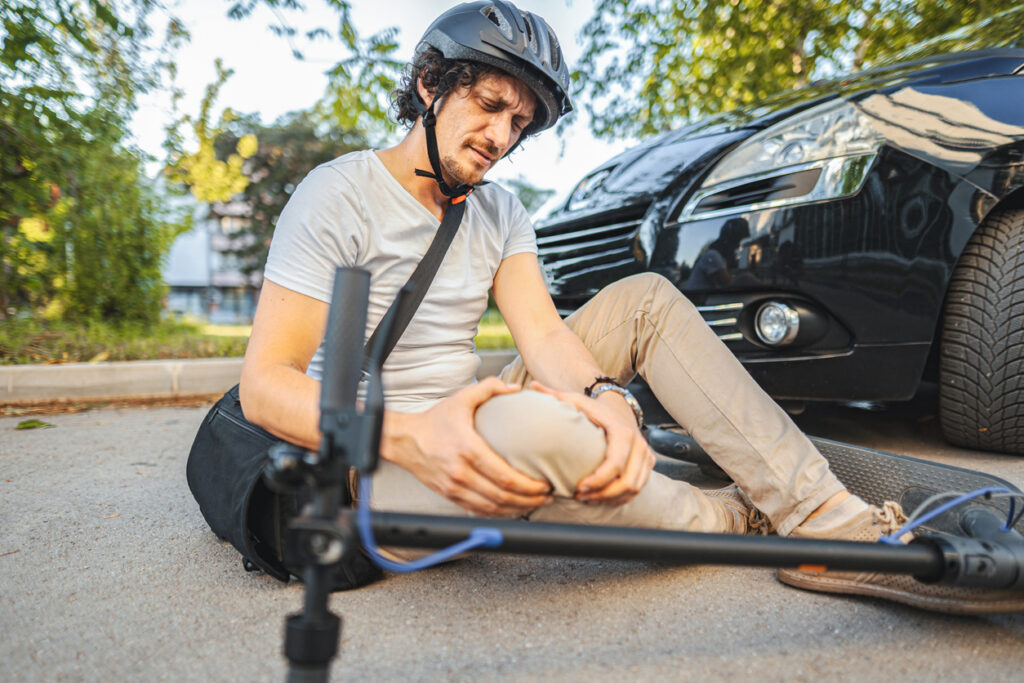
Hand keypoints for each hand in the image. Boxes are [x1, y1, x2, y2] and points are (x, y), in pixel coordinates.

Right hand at [384, 377, 553, 515]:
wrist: (404, 440)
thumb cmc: (435, 420)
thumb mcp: (462, 398)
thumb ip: (490, 387)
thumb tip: (516, 388)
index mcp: (467, 449)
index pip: (504, 476)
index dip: (529, 485)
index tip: (545, 483)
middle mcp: (460, 472)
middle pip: (502, 496)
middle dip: (530, 499)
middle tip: (548, 495)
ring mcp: (454, 487)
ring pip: (492, 508)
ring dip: (518, 509)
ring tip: (537, 503)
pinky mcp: (449, 495)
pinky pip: (479, 510)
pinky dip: (500, 513)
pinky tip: (514, 508)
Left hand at [529, 381, 654, 505]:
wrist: (618, 408)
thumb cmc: (593, 409)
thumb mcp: (576, 401)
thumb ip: (555, 396)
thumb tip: (532, 386)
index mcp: (622, 431)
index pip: (615, 463)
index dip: (599, 480)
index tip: (579, 488)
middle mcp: (639, 444)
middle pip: (627, 481)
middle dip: (603, 494)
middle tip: (580, 496)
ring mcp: (646, 455)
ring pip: (633, 488)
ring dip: (610, 498)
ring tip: (587, 499)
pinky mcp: (647, 464)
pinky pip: (636, 490)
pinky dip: (619, 498)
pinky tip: (599, 499)